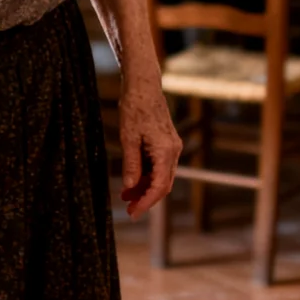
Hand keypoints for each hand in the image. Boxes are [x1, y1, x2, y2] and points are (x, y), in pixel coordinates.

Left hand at [117, 79, 181, 219]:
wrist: (144, 86)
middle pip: (163, 185)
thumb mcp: (128, 138)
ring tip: (126, 195)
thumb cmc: (135, 108)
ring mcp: (172, 147)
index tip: (133, 213)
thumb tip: (130, 187)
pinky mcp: (167, 142)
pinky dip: (147, 175)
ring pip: (161, 176)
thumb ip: (131, 164)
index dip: (146, 202)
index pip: (159, 187)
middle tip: (129, 209)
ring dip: (145, 187)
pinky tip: (133, 179)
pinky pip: (159, 165)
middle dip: (146, 198)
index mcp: (166, 151)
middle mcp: (173, 151)